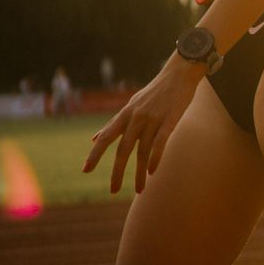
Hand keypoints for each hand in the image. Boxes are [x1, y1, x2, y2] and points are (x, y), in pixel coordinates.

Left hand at [81, 53, 203, 194]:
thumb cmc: (154, 92)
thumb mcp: (131, 105)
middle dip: (117, 172)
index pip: (106, 137)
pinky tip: (152, 172)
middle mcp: (136, 117)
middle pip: (123, 149)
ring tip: (139, 190)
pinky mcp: (170, 120)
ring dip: (139, 172)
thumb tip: (94, 138)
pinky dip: (155, 158)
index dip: (94, 154)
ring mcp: (153, 119)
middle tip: (113, 190)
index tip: (85, 170)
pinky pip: (160, 142)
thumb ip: (113, 123)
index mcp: (125, 114)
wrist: (179, 74)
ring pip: (143, 151)